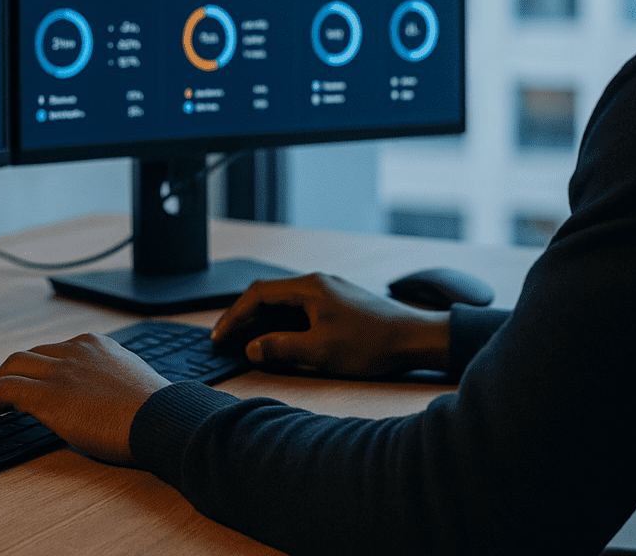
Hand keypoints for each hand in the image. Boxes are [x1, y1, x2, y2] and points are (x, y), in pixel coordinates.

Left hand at [0, 333, 170, 464]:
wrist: (163, 419)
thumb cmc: (157, 414)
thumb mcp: (132, 386)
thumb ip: (110, 384)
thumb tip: (101, 403)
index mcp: (97, 345)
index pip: (53, 351)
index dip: (33, 370)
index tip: (24, 385)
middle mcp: (75, 350)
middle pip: (27, 356)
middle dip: (7, 375)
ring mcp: (61, 369)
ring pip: (11, 367)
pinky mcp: (47, 394)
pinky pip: (3, 390)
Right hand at [212, 272, 451, 377]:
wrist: (415, 339)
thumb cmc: (372, 343)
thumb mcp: (321, 351)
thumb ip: (282, 348)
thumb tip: (254, 348)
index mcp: (309, 287)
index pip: (258, 295)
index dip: (234, 316)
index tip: (220, 336)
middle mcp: (317, 283)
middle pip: (269, 295)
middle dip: (244, 317)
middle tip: (226, 339)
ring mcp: (330, 292)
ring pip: (285, 303)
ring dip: (263, 321)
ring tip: (246, 342)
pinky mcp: (339, 304)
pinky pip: (301, 309)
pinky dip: (283, 323)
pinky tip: (280, 340)